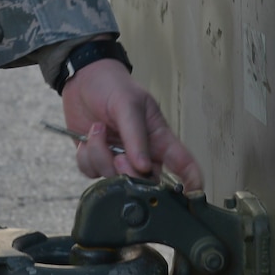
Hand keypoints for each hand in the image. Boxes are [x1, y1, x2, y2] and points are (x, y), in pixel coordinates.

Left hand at [63, 58, 203, 192]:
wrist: (82, 79)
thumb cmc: (113, 85)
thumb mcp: (129, 104)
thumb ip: (136, 136)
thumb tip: (143, 166)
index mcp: (159, 138)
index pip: (183, 164)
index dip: (192, 182)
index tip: (192, 195)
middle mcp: (142, 153)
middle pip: (147, 183)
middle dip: (130, 174)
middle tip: (119, 156)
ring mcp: (119, 158)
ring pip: (116, 180)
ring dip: (102, 158)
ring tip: (98, 132)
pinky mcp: (98, 159)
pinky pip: (93, 173)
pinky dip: (87, 157)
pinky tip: (88, 138)